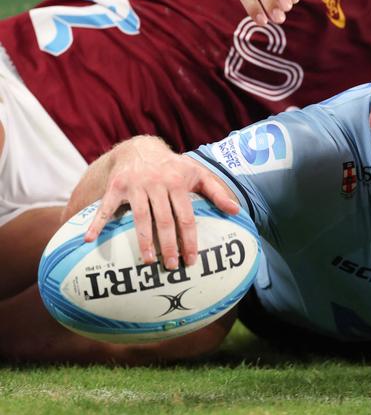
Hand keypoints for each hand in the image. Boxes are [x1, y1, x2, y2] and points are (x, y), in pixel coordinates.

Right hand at [79, 136, 238, 269]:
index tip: (191, 260)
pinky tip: (90, 240)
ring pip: (140, 218)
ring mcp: (135, 186)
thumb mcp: (197, 174)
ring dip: (143, 241)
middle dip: (168, 246)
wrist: (140, 147)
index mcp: (177, 183)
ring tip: (148, 261)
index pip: (185, 217)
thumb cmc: (173, 167)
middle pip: (164, 221)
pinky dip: (97, 224)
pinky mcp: (115, 187)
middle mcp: (157, 184)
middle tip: (171, 267)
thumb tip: (236, 211)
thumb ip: (216, 192)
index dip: (189, 240)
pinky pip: (105, 208)